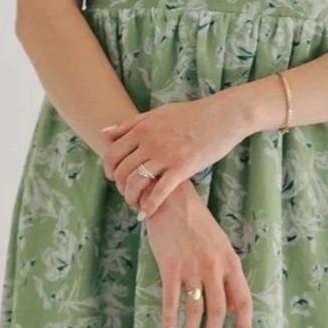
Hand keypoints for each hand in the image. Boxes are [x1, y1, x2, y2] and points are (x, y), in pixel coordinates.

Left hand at [101, 95, 246, 218]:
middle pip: (121, 171)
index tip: (114, 177)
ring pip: (136, 183)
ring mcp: (165, 156)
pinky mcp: (182, 168)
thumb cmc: (191, 114)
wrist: (222, 116)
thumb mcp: (158, 113)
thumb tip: (104, 132)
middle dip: (119, 186)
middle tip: (126, 193)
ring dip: (131, 198)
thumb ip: (131, 124)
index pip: (112, 153)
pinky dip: (149, 206)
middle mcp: (150, 142)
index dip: (108, 169)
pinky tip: (145, 214)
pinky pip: (159, 192)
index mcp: (142, 128)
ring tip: (135, 204)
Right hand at [145, 182, 252, 327]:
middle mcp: (214, 266)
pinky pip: (171, 300)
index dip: (243, 326)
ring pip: (195, 308)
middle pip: (218, 310)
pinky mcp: (170, 265)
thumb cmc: (196, 224)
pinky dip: (170, 319)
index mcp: (230, 262)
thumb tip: (230, 308)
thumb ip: (226, 275)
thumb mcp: (220, 246)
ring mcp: (192, 266)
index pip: (243, 301)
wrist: (172, 200)